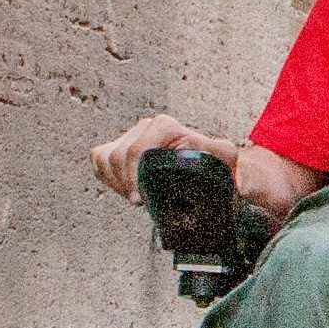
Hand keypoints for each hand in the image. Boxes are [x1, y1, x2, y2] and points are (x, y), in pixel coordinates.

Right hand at [91, 114, 218, 201]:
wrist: (213, 168)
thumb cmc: (219, 166)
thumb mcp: (228, 164)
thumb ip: (230, 164)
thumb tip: (225, 175)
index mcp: (167, 127)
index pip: (137, 149)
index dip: (135, 177)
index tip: (141, 199)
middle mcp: (148, 126)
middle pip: (118, 156)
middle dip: (127, 184)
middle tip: (142, 201)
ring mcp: (132, 135)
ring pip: (106, 159)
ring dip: (118, 183)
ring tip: (139, 195)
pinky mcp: (121, 145)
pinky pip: (98, 159)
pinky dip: (107, 177)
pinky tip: (126, 188)